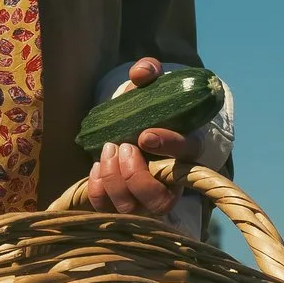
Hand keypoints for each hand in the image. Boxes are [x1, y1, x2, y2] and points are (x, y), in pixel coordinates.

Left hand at [84, 57, 198, 216]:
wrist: (137, 130)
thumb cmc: (148, 110)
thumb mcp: (152, 87)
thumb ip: (150, 73)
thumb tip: (141, 72)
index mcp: (188, 151)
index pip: (187, 154)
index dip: (168, 146)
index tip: (145, 135)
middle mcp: (170, 183)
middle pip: (159, 200)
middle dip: (135, 175)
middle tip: (122, 146)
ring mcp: (145, 199)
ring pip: (132, 209)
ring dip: (114, 181)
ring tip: (108, 150)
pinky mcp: (121, 203)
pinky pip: (107, 210)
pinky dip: (98, 190)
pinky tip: (96, 166)